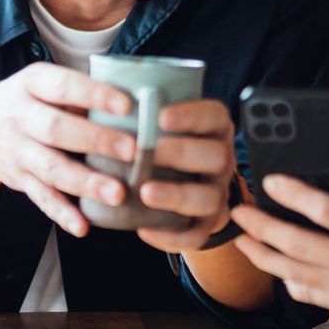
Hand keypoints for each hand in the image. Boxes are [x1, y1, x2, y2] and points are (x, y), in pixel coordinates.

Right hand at [0, 62, 137, 237]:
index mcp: (31, 84)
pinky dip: (62, 213)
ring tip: (116, 194)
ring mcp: (17, 151)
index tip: (126, 105)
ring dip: (85, 183)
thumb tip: (135, 104)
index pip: (63, 87)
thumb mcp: (42, 84)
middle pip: (57, 129)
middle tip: (131, 150)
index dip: (93, 95)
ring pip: (51, 168)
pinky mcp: (18, 180)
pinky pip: (41, 198)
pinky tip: (82, 225)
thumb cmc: (26, 102)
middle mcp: (19, 117)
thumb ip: (78, 93)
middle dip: (96, 140)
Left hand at [133, 99, 238, 252]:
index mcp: (213, 128)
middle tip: (148, 152)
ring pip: (209, 197)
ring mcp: (217, 192)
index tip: (160, 117)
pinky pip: (197, 235)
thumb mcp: (160, 123)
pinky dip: (172, 236)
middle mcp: (221, 159)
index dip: (191, 115)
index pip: (213, 115)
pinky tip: (144, 229)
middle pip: (216, 155)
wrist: (181, 183)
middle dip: (181, 153)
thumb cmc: (162, 144)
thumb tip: (107, 93)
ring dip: (177, 195)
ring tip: (145, 192)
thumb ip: (145, 111)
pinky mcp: (207, 223)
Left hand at [230, 175, 328, 317]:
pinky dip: (286, 277)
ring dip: (263, 254)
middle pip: (298, 244)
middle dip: (262, 227)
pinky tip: (273, 263)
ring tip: (243, 239)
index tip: (269, 182)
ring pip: (294, 271)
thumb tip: (316, 200)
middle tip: (239, 213)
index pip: (326, 211)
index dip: (294, 195)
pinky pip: (307, 292)